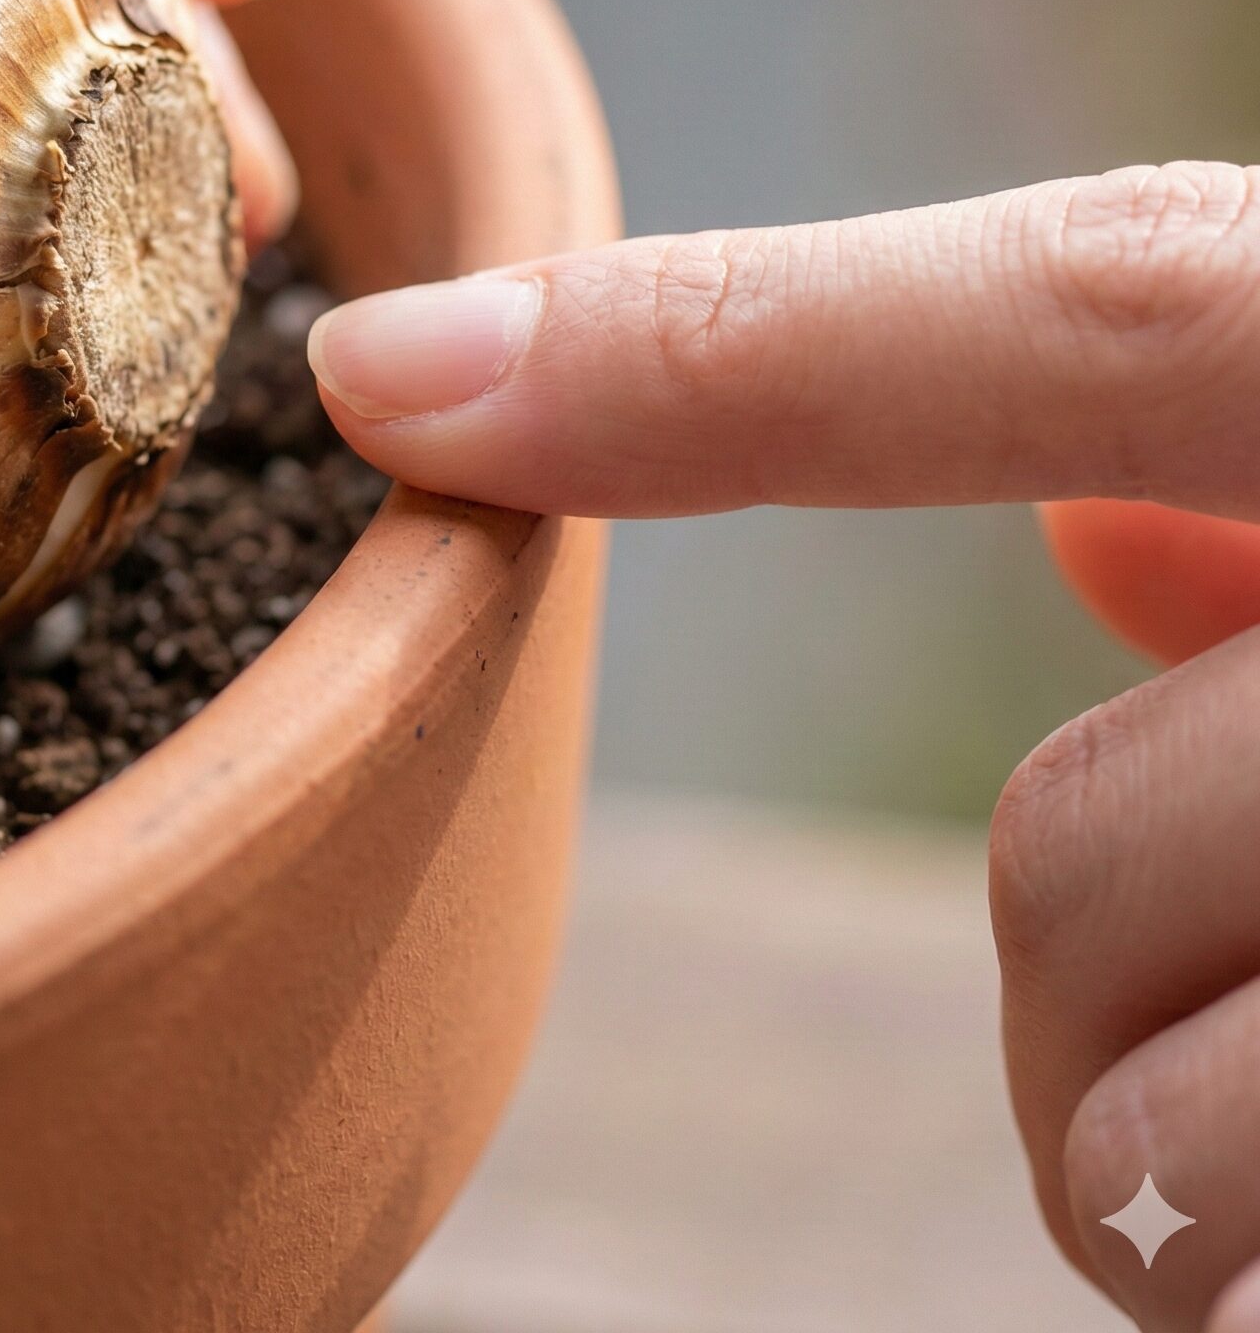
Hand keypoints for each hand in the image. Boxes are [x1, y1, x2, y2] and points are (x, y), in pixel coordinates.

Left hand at [309, 159, 1259, 1326]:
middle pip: (1080, 848)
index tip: (378, 379)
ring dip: (1174, 1125)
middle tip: (1217, 969)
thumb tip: (1093, 538)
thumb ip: (1249, 502)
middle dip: (1074, 939)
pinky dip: (1227, 1252)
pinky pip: (1228, 1260)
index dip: (716, 357)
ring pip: (1154, 1117)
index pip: (1094, 312)